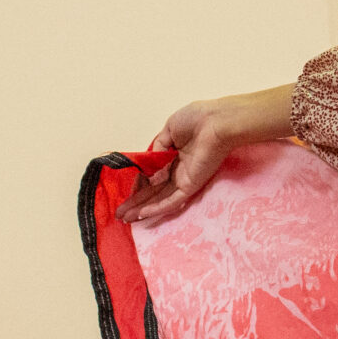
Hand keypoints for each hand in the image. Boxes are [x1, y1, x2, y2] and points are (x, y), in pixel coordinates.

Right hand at [115, 85, 293, 225]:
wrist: (216, 123)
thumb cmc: (197, 119)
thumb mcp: (170, 129)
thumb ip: (157, 148)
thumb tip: (147, 165)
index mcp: (174, 155)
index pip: (153, 174)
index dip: (138, 183)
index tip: (126, 192)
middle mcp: (179, 170)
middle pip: (154, 190)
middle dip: (136, 201)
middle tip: (120, 213)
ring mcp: (185, 179)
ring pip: (159, 199)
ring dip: (141, 209)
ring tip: (125, 218)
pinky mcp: (191, 186)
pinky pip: (171, 201)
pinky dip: (155, 208)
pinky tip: (141, 215)